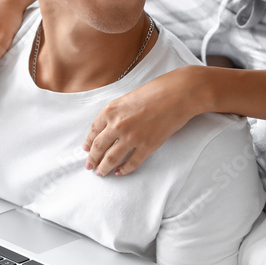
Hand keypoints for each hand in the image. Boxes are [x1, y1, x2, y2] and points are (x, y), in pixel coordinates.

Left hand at [83, 66, 202, 176]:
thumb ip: (117, 113)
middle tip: (89, 166)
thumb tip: (110, 128)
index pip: (94, 131)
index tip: (86, 149)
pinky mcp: (147, 146)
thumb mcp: (128, 98)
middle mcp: (117, 125)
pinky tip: (120, 172)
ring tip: (101, 173)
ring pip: (111, 158)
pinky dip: (124, 170)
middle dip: (92, 159)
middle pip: (99, 147)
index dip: (89, 143)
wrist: (178, 94)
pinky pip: (131, 163)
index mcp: (111, 110)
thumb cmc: (156, 91)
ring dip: (104, 168)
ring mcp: (132, 137)